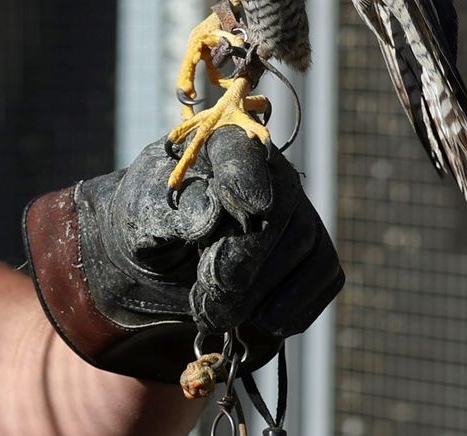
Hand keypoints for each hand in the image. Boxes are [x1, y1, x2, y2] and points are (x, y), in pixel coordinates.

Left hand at [22, 126, 342, 383]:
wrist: (158, 260)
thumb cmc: (147, 224)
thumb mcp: (141, 216)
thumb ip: (170, 212)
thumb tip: (212, 210)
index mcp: (218, 146)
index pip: (242, 153)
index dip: (248, 179)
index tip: (253, 208)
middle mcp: (268, 171)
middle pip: (282, 207)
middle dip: (245, 259)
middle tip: (207, 294)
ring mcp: (296, 210)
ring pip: (306, 246)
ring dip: (261, 291)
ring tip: (214, 311)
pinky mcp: (312, 250)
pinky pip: (325, 274)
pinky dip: (293, 305)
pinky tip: (257, 319)